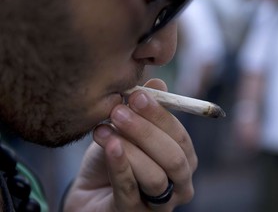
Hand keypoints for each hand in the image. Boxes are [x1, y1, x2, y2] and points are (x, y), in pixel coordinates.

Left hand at [63, 79, 197, 211]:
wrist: (90, 190)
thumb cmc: (114, 158)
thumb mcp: (128, 130)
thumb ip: (144, 109)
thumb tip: (158, 83)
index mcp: (182, 160)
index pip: (180, 137)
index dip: (160, 115)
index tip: (137, 95)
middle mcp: (179, 185)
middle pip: (174, 158)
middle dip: (146, 132)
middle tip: (119, 112)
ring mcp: (160, 205)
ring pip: (155, 176)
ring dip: (130, 148)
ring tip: (103, 129)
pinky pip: (130, 191)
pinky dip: (120, 166)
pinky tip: (109, 146)